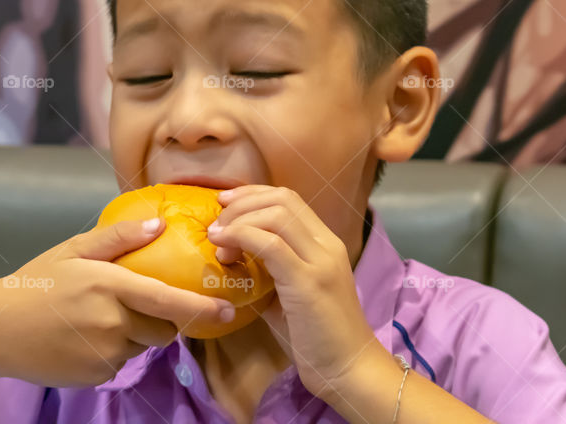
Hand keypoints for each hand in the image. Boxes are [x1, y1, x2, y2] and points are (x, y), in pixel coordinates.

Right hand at [0, 217, 235, 386]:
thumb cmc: (37, 282)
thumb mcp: (74, 250)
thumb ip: (119, 237)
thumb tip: (160, 224)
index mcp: (109, 284)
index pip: (168, 300)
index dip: (201, 308)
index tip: (227, 310)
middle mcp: (111, 321)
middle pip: (162, 328)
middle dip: (160, 320)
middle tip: (131, 304)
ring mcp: (103, 352)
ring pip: (142, 346)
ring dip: (134, 335)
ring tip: (98, 319)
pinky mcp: (96, 375)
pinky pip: (121, 362)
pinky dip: (113, 351)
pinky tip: (84, 337)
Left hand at [207, 185, 376, 400]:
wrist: (349, 371)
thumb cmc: (317, 338)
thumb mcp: (288, 295)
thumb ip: (267, 271)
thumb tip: (231, 257)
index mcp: (325, 244)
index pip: (289, 199)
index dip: (252, 194)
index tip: (224, 205)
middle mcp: (327, 245)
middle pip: (282, 199)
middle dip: (241, 203)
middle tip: (217, 224)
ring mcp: (321, 261)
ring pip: (276, 215)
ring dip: (239, 221)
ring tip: (218, 241)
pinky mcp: (310, 282)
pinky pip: (271, 244)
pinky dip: (241, 237)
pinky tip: (223, 247)